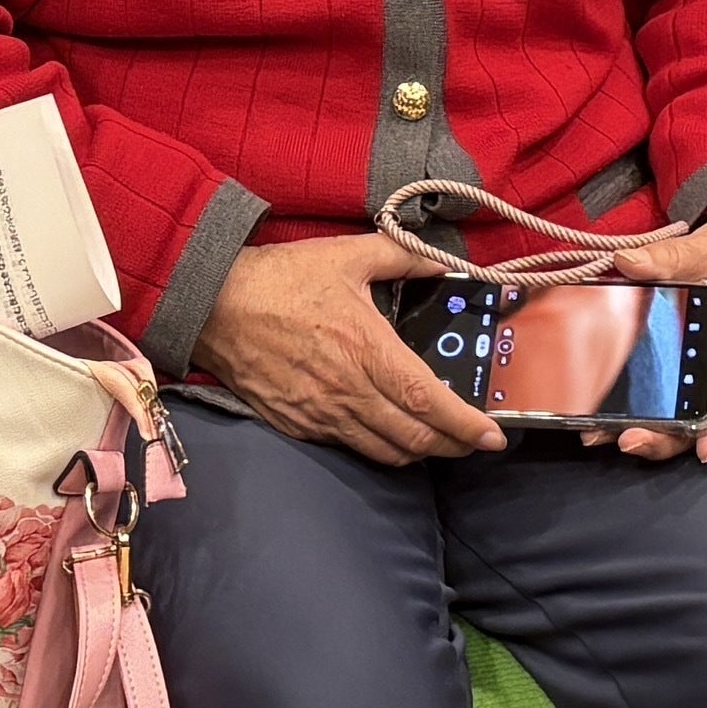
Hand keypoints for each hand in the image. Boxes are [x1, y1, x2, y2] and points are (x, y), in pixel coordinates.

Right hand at [201, 233, 500, 465]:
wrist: (213, 306)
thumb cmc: (280, 278)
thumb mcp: (347, 255)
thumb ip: (402, 257)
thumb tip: (442, 263)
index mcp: (368, 351)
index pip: (428, 402)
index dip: (466, 426)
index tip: (494, 436)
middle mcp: (349, 392)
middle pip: (415, 439)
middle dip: (453, 446)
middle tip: (473, 441)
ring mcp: (321, 415)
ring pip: (385, 452)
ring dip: (418, 452)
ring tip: (436, 440)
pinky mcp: (298, 425)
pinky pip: (349, 447)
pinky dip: (377, 446)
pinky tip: (385, 431)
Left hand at [603, 210, 706, 460]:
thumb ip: (673, 257)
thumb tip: (629, 262)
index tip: (706, 450)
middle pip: (704, 415)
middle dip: (668, 438)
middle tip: (627, 441)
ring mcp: (704, 368)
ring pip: (681, 413)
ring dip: (646, 430)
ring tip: (601, 434)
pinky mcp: (683, 364)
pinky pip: (665, 393)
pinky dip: (637, 408)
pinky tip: (601, 413)